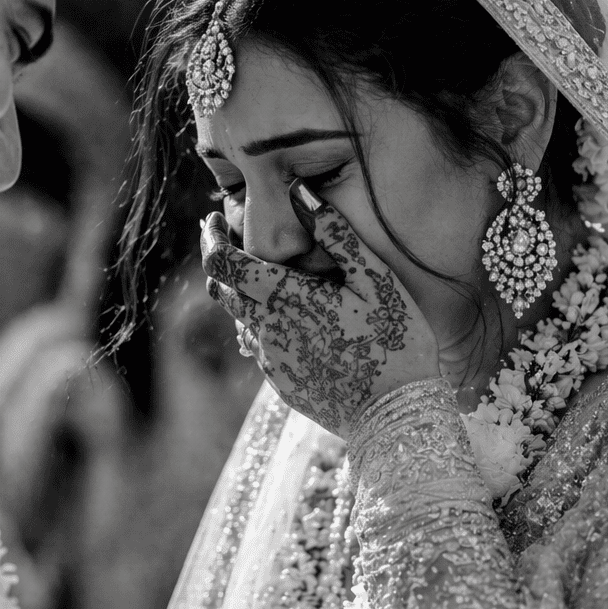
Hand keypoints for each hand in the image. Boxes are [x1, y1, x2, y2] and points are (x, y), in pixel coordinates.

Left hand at [200, 182, 438, 439]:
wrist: (397, 417)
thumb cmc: (396, 342)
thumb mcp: (376, 281)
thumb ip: (337, 235)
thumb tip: (301, 191)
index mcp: (285, 300)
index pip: (223, 264)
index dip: (210, 238)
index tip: (210, 219)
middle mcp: (267, 331)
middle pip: (223, 291)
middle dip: (221, 262)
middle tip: (227, 237)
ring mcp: (271, 361)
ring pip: (240, 319)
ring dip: (243, 294)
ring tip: (264, 275)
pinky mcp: (281, 383)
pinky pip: (259, 346)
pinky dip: (262, 323)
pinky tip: (289, 318)